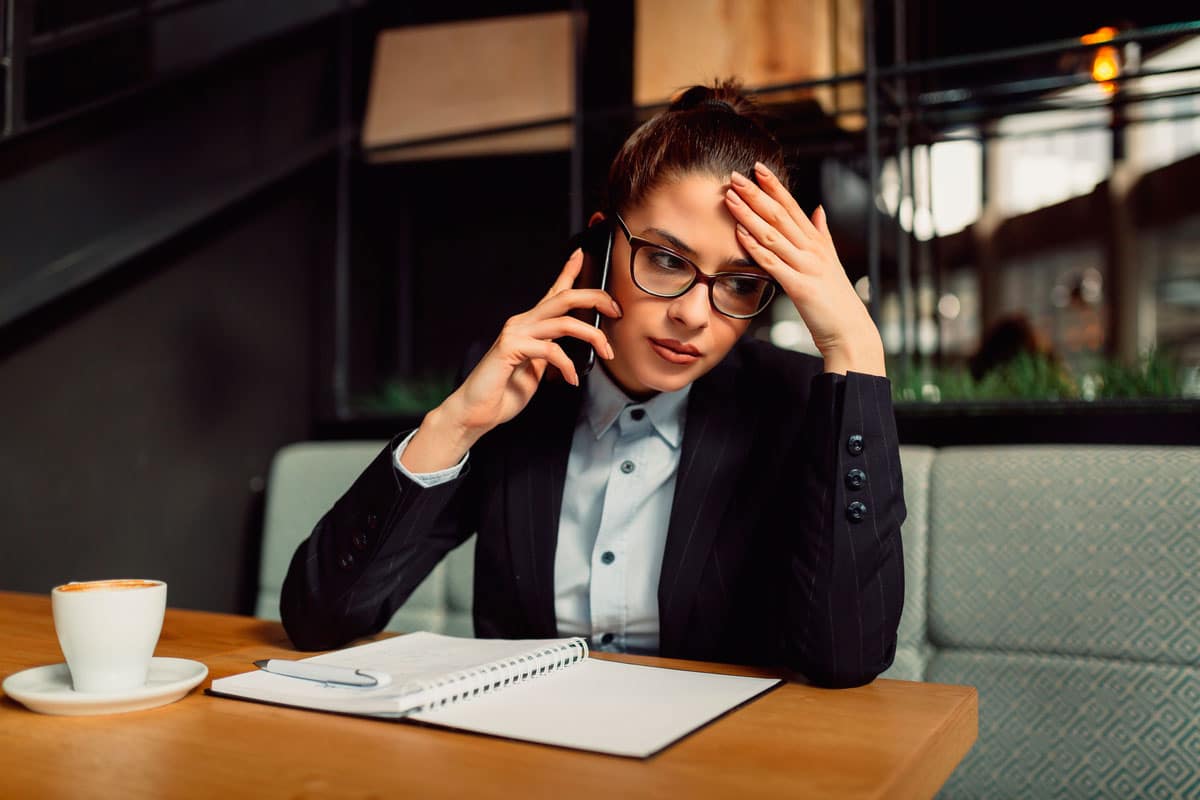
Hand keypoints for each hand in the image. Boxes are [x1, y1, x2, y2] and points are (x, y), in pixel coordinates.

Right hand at [401, 250, 620, 472]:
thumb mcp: (536, 368)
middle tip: (616, 310)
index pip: (553, 292)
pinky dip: (567, 366)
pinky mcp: (510, 348)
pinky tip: (571, 380)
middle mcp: (522, 323)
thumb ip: (550, 353)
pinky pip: (551, 350)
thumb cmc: (503, 391)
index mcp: (530, 325)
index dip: (569, 271)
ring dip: (592, 335)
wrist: (476, 411)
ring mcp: (515, 333)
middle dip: (595, 298)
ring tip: (605, 352)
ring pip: (564, 321)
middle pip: (564, 298)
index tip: (582, 254)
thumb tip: (571, 351)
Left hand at [724, 162, 885, 376]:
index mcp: (818, 242)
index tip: (758, 168)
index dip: (774, 186)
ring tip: (730, 198)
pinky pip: (773, 264)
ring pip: (773, 234)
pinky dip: (756, 248)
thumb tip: (819, 209)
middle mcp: (813, 249)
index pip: (793, 207)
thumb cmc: (837, 300)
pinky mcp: (800, 287)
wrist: (850, 331)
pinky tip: (741, 234)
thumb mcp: (831, 261)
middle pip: (780, 215)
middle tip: (735, 175)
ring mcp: (807, 267)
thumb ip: (823, 234)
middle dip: (756, 193)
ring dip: (749, 214)